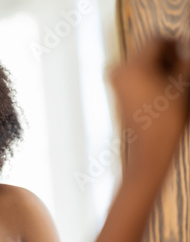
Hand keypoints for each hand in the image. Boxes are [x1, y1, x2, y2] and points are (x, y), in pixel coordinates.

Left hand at [109, 39, 189, 177]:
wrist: (148, 147)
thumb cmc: (167, 119)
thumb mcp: (183, 86)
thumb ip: (183, 62)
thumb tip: (182, 54)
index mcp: (134, 66)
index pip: (156, 39)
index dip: (174, 43)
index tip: (184, 53)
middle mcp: (118, 70)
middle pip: (147, 49)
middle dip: (165, 56)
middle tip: (178, 71)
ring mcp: (114, 80)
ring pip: (140, 61)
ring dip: (156, 65)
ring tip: (169, 84)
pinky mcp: (114, 90)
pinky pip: (133, 72)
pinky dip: (147, 74)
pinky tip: (158, 90)